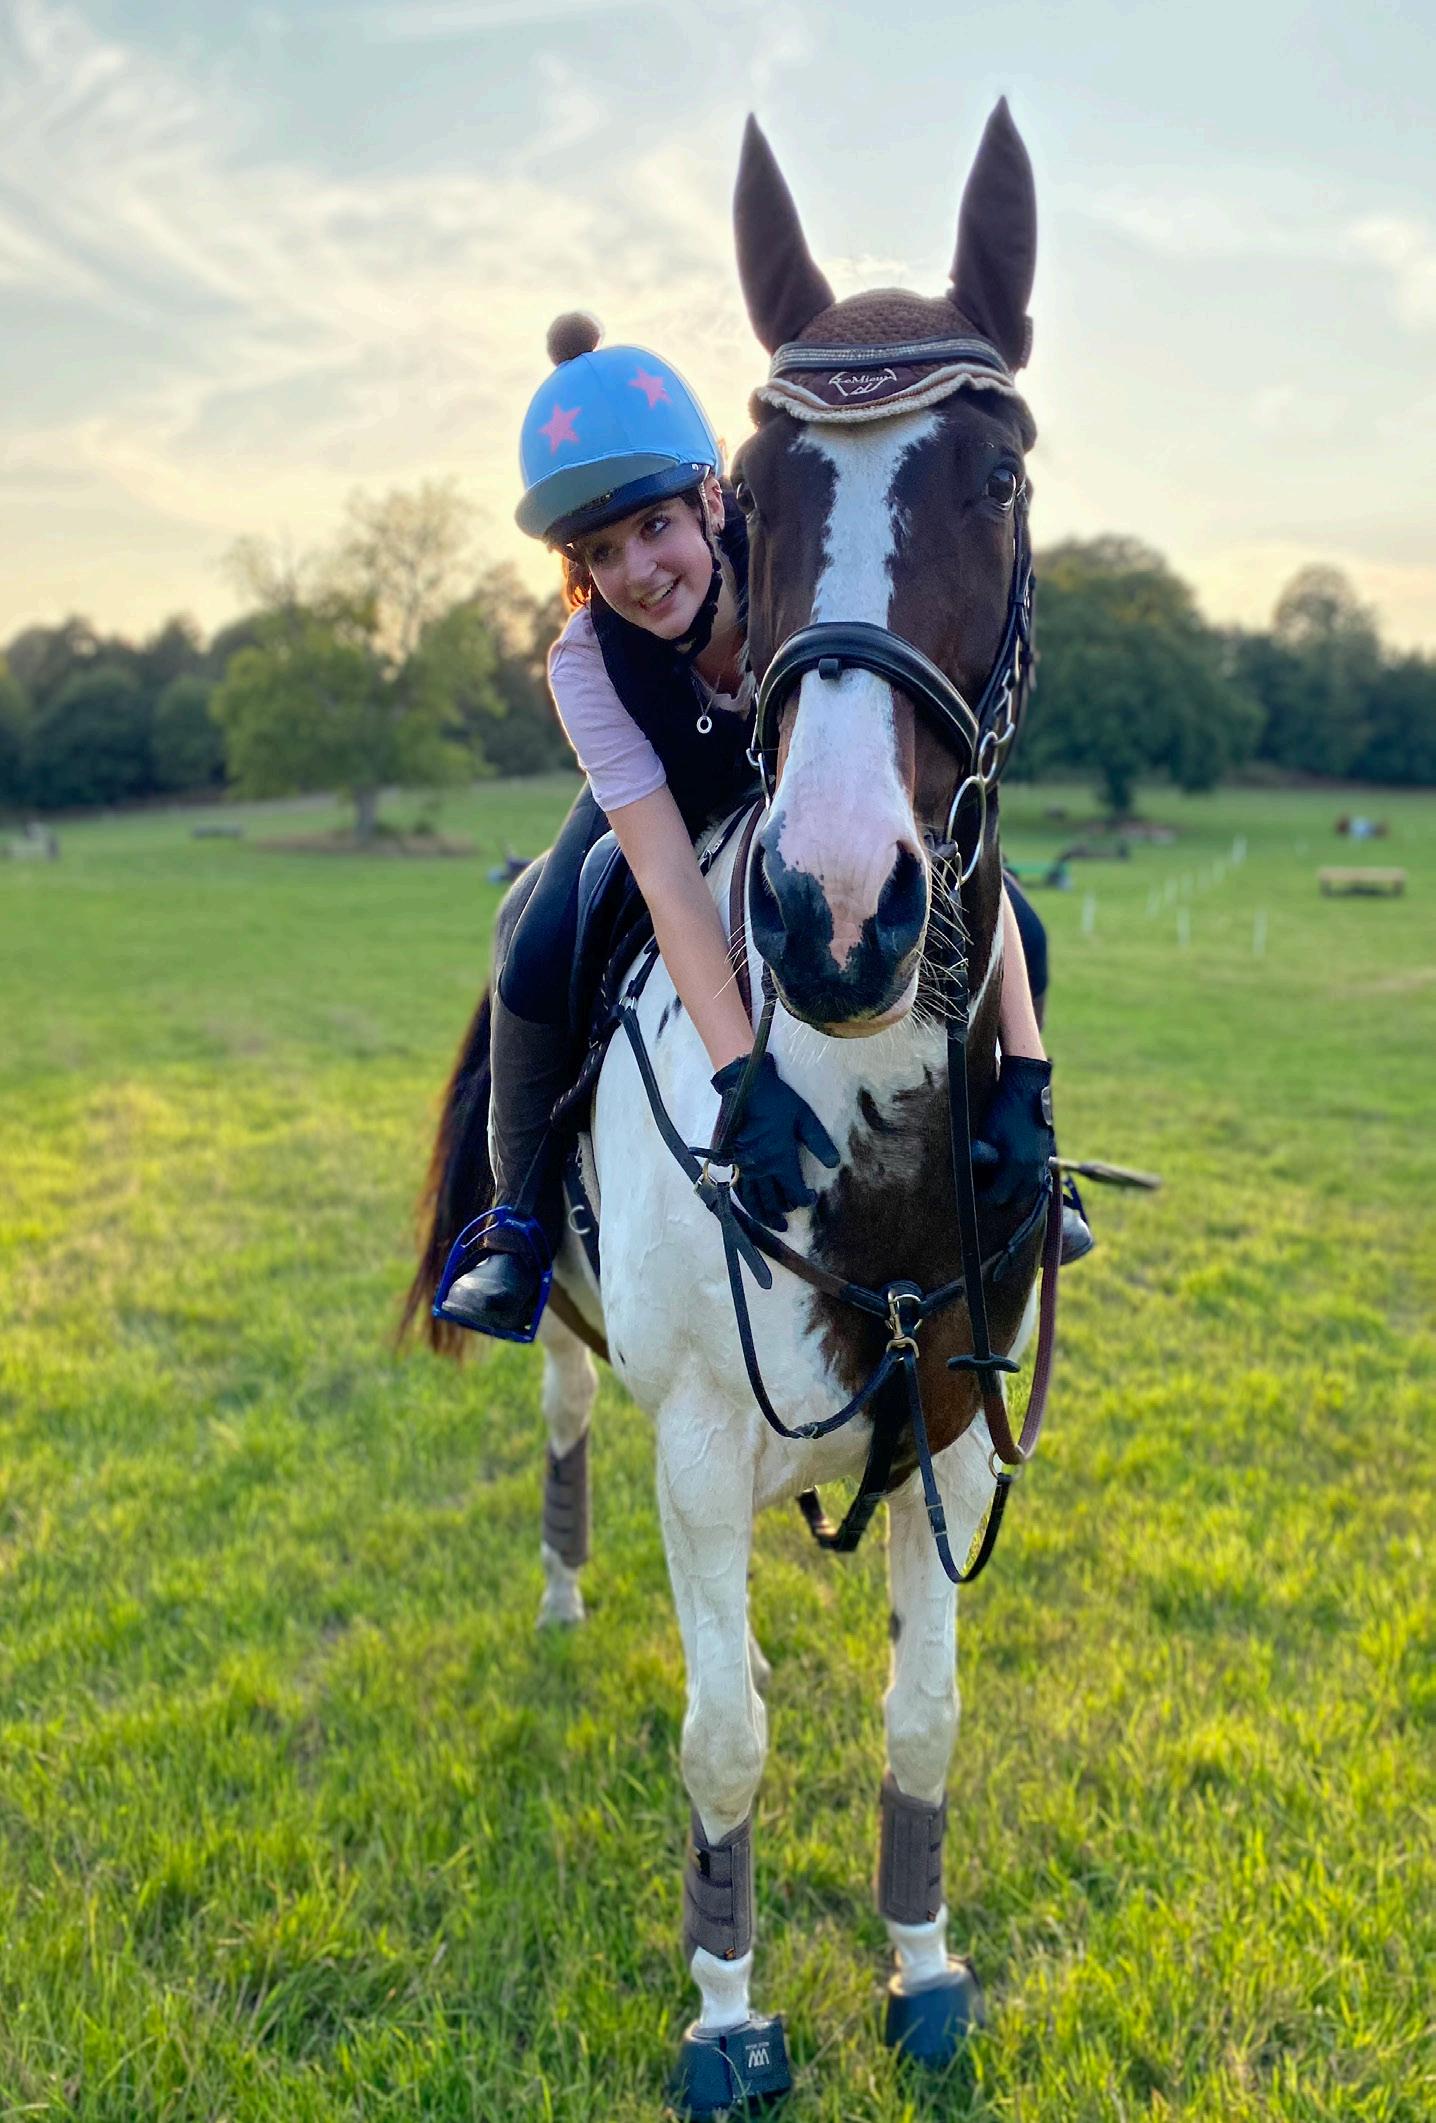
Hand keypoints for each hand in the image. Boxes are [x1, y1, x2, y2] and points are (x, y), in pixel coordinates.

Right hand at [710, 1053, 839, 1229]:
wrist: (744, 1086)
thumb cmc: (777, 1101)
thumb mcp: (804, 1117)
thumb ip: (819, 1142)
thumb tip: (834, 1164)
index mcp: (780, 1159)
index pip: (794, 1191)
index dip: (804, 1199)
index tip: (811, 1197)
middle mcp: (760, 1168)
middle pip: (773, 1201)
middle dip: (784, 1212)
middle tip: (790, 1219)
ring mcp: (743, 1166)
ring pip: (753, 1201)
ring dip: (764, 1215)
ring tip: (773, 1223)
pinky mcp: (731, 1161)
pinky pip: (738, 1190)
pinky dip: (746, 1203)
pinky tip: (752, 1208)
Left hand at [971, 1056, 1054, 1212]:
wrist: (1027, 1088)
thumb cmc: (1003, 1109)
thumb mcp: (986, 1133)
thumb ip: (978, 1157)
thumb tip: (965, 1172)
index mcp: (1015, 1166)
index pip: (997, 1197)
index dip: (982, 1198)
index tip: (971, 1194)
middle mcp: (1032, 1169)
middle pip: (1014, 1201)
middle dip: (998, 1200)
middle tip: (983, 1192)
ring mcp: (1042, 1163)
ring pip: (1027, 1192)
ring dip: (1013, 1193)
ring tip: (996, 1184)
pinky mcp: (1045, 1155)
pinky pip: (1035, 1180)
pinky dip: (1023, 1183)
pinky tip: (1011, 1175)